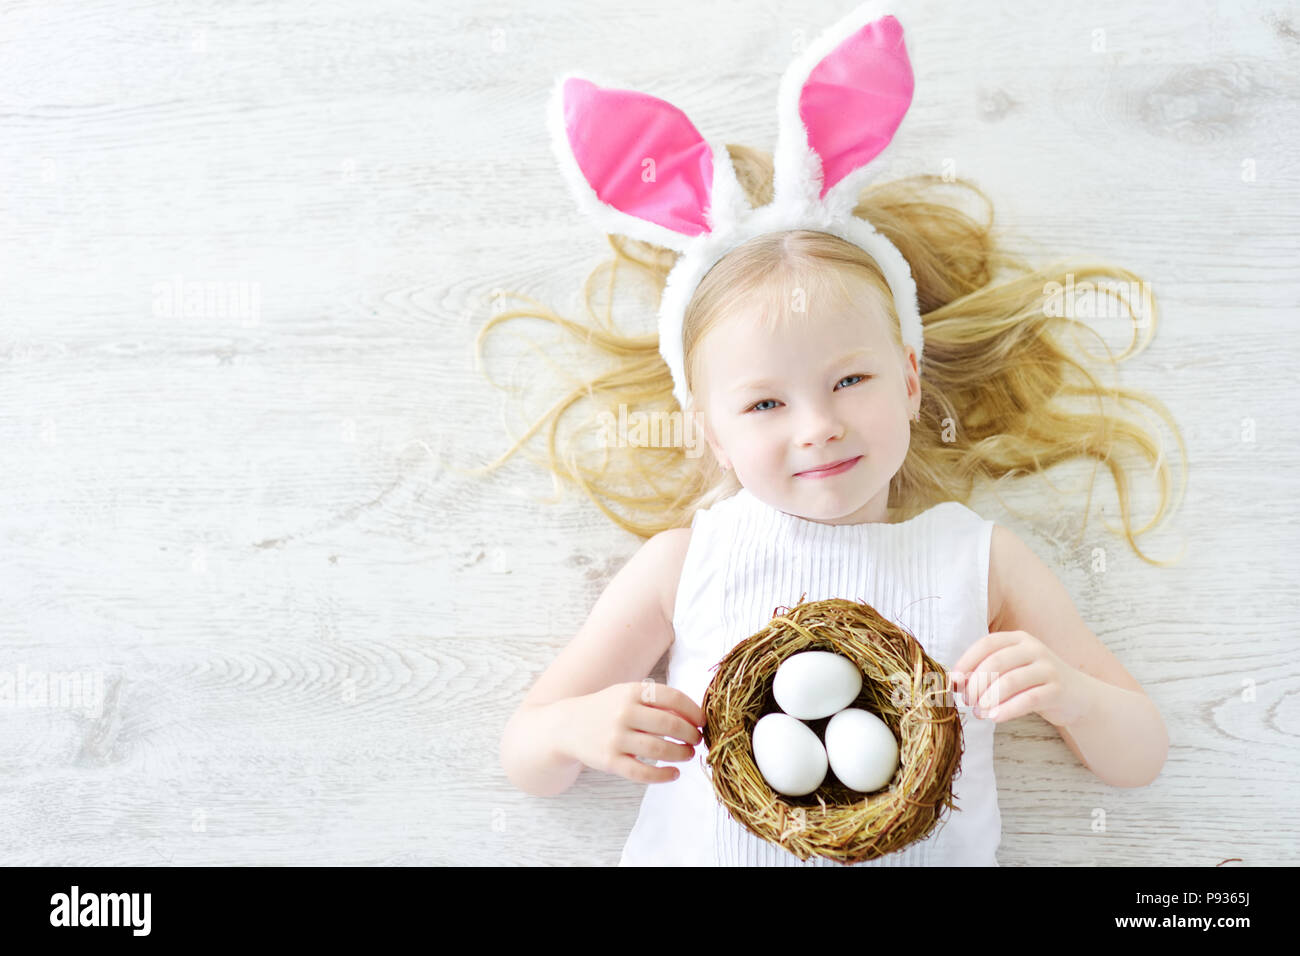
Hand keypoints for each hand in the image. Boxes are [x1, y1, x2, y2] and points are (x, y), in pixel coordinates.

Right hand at [558, 681, 705, 783]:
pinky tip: (673, 774)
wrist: (566, 726)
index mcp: (631, 692)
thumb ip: (656, 701)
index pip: (673, 698)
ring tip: (688, 755)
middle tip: (696, 741)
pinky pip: (642, 773)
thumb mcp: (627, 694)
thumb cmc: (606, 708)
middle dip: (690, 735)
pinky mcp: (610, 761)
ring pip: (659, 751)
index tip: (702, 722)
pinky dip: (663, 776)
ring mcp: (616, 738)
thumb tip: (693, 717)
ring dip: (681, 755)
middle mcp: (624, 713)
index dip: (693, 711)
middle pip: (670, 726)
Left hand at [949, 630, 1092, 727]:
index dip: (966, 661)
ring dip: (989, 699)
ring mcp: (1047, 667)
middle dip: (976, 684)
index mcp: (1017, 639)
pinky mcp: (1057, 689)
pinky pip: (1028, 699)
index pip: (986, 644)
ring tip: (979, 712)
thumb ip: (985, 673)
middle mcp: (1033, 648)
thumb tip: (956, 682)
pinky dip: (1007, 709)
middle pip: (996, 662)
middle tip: (967, 701)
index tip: (954, 681)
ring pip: (1010, 681)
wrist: (1076, 696)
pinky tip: (995, 718)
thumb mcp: (1010, 672)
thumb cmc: (1033, 683)